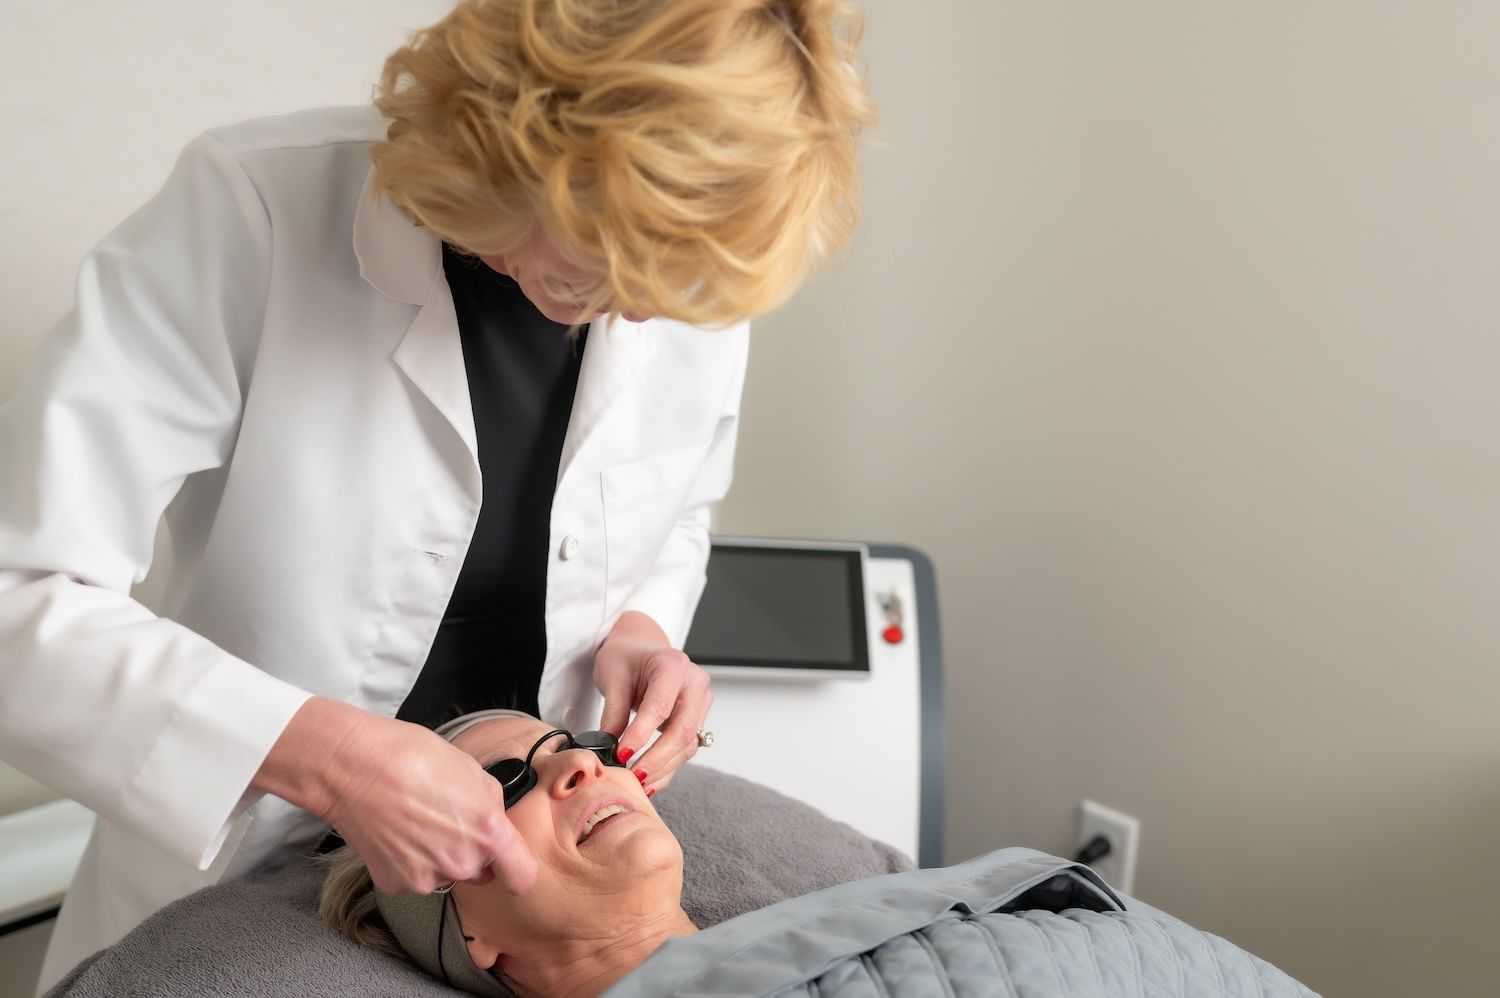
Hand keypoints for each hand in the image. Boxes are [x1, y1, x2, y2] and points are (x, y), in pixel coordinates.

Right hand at [263, 700, 537, 894]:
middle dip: (473, 852)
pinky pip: (415, 877)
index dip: (517, 869)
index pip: (521, 876)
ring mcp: (427, 878)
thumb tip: (495, 820)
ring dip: (440, 857)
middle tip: (448, 820)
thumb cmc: (413, 757)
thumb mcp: (472, 771)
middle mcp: (461, 863)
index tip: (510, 863)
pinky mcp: (396, 884)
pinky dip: (410, 861)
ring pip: (446, 874)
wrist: (354, 767)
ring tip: (417, 821)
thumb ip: (491, 805)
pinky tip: (397, 832)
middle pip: (481, 872)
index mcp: (488, 833)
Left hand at [594, 611, 711, 793]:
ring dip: (662, 768)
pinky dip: (666, 768)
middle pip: (683, 730)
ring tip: (637, 783)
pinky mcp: (697, 721)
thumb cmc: (626, 657)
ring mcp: (700, 703)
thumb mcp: (612, 676)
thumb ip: (613, 712)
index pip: (660, 706)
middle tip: (632, 776)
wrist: (640, 650)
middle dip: (657, 758)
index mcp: (673, 665)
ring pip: (687, 745)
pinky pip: (685, 749)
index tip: (621, 755)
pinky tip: (649, 781)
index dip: (641, 734)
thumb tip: (608, 747)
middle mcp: (694, 684)